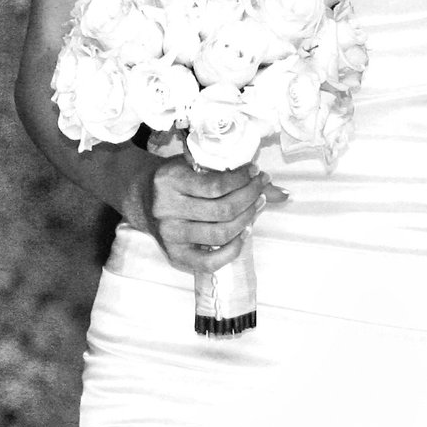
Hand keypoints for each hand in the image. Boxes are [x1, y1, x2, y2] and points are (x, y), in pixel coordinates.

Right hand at [132, 158, 285, 278]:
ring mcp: (169, 234)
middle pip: (223, 210)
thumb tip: (283, 192)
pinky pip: (209, 262)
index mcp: (169, 180)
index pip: (216, 184)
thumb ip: (231, 172)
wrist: (142, 196)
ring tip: (256, 206)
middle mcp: (166, 209)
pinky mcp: (174, 255)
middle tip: (261, 188)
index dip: (243, 179)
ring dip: (247, 219)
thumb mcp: (195, 164)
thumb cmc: (176, 177)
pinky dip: (233, 250)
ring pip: (220, 233)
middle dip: (250, 197)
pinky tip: (244, 233)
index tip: (256, 172)